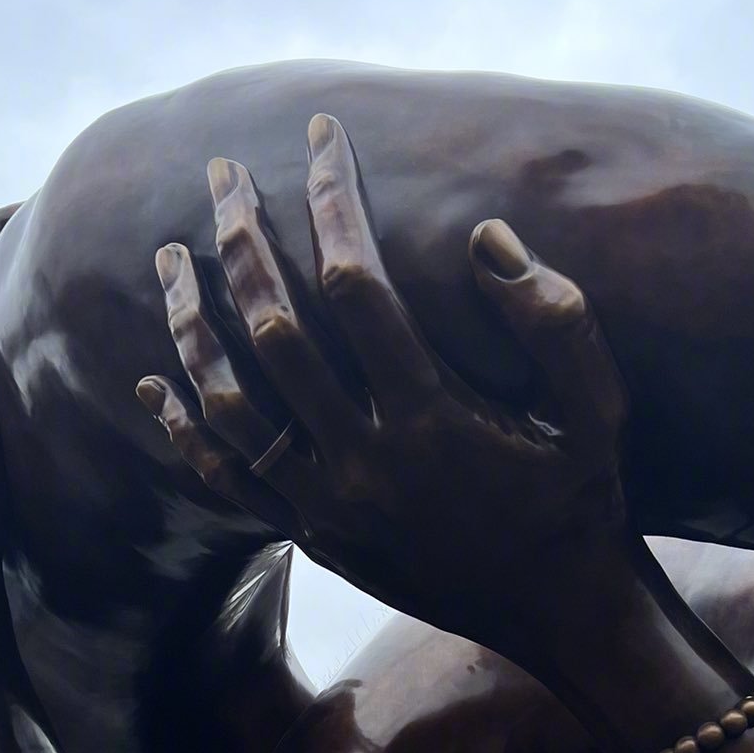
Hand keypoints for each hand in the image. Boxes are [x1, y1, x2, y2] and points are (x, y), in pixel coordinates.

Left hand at [136, 116, 629, 662]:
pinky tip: (153, 385)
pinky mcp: (318, 539)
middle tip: (221, 174)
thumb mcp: (599, 408)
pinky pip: (230, 483)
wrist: (562, 616)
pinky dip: (186, 432)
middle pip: (273, 330)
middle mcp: (368, 461)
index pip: (357, 283)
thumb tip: (485, 234)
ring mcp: (333, 507)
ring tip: (172, 261)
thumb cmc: (585, 497)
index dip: (333, 199)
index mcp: (432, 416)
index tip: (322, 136)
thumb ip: (556, 319)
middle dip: (241, 241)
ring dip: (192, 326)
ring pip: (231, 404)